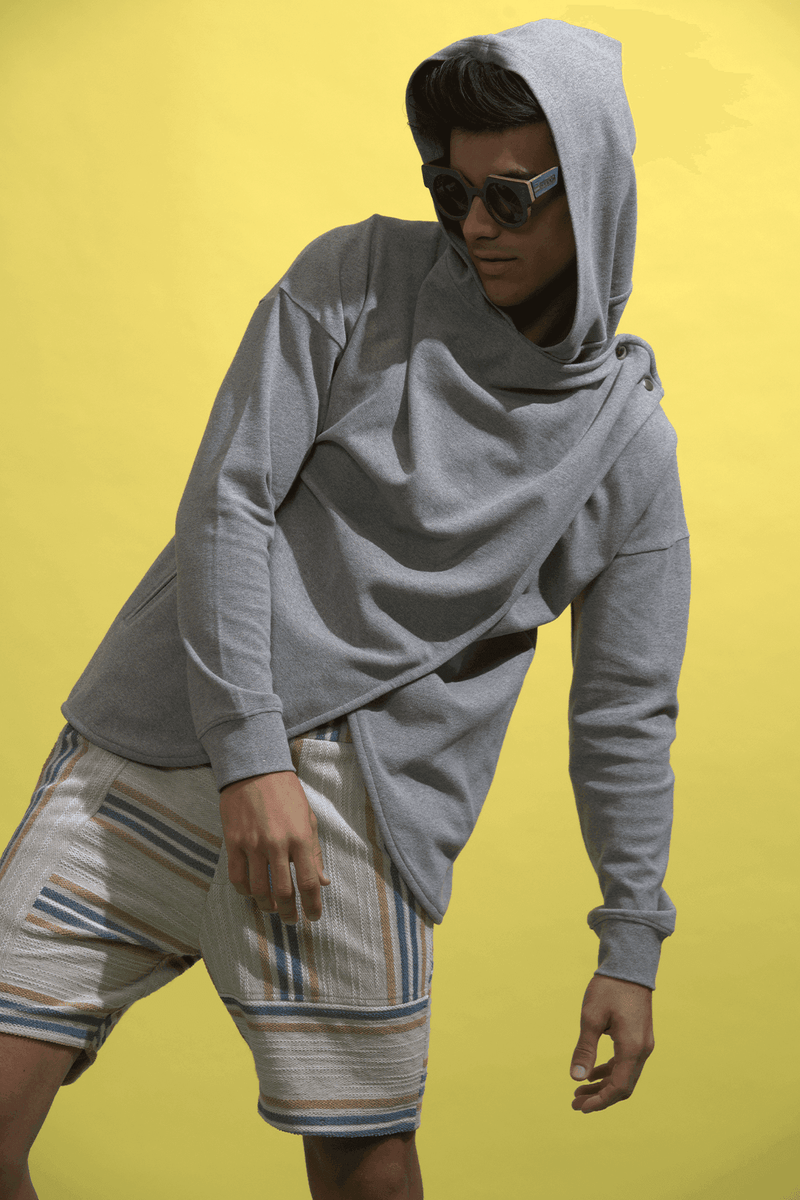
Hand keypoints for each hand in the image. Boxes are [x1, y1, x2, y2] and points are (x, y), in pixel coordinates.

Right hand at [219, 771, 330, 923]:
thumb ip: (314, 853)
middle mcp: (277, 844)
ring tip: (272, 909)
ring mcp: (253, 844)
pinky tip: (252, 894)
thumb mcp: (308, 819)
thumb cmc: (287, 795)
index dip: (312, 905)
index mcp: (300, 838)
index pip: (309, 882)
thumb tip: (323, 882)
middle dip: (288, 914)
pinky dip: (244, 892)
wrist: (255, 770)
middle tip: (291, 921)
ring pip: (258, 890)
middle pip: (283, 892)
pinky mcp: (233, 842)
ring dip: (266, 906)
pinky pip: (237, 877)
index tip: (313, 917)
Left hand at [569, 974, 654, 1112]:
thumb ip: (585, 1049)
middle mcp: (642, 1050)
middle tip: (576, 1104)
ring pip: (625, 1075)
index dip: (600, 1101)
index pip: (618, 1087)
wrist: (629, 966)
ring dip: (604, 1085)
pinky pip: (625, 1062)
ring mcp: (643, 1044)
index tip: (580, 1107)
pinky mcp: (639, 1037)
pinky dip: (609, 1071)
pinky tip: (592, 1073)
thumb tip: (576, 1078)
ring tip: (580, 1091)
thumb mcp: (591, 1018)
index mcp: (632, 1048)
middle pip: (623, 1086)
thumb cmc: (609, 988)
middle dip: (600, 1097)